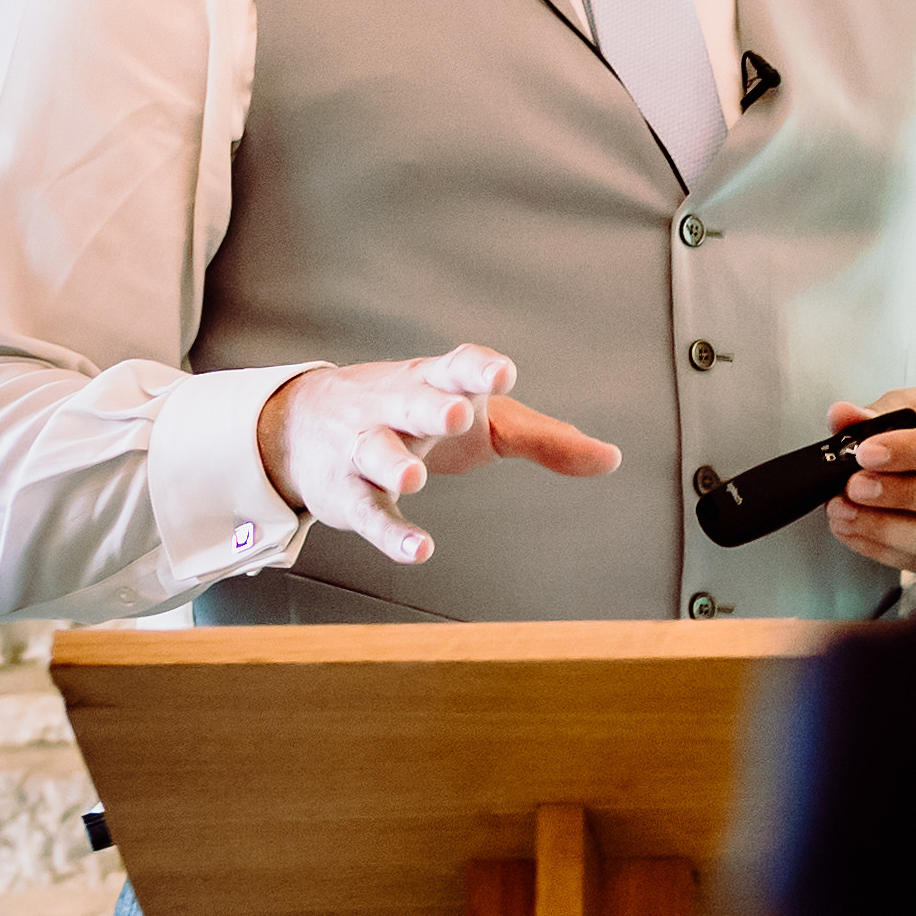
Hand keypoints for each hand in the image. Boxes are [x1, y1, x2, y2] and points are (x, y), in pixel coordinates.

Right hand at [254, 344, 616, 566]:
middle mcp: (395, 407)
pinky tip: (418, 549)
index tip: (502, 373)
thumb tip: (613, 459)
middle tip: (457, 413)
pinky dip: (389, 531)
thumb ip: (546, 439)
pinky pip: (366, 510)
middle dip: (433, 407)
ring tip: (414, 476)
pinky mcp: (344, 491)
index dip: (477, 368)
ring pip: (375, 451)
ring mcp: (364, 446)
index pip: (455, 366)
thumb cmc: (418, 415)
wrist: (302, 422)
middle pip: (413, 402)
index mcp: (436, 381)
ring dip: (393, 462)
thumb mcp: (485, 419)